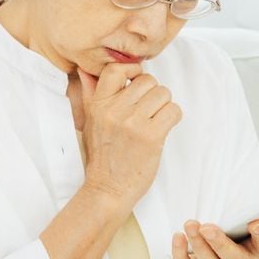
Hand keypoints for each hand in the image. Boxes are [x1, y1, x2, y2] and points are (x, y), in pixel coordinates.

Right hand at [77, 63, 181, 209]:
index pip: (116, 69)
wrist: (108, 190)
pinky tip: (162, 128)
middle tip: (147, 110)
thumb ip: (89, 95)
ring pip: (164, 93)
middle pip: (148, 80)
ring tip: (154, 120)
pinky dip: (173, 118)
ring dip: (164, 106)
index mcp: (98, 104)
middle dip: (152, 94)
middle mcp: (114, 110)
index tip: (136, 81)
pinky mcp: (152, 136)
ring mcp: (133, 123)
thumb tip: (85, 70)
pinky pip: (173, 111)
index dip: (132, 70)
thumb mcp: (89, 123)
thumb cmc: (102, 157)